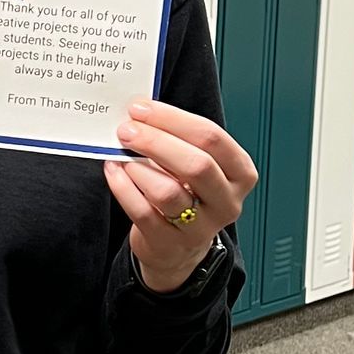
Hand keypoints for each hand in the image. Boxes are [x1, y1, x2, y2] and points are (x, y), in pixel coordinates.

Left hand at [106, 98, 257, 293]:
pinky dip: (123, 188)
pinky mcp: (170, 244)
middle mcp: (226, 202)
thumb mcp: (194, 163)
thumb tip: (140, 113)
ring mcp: (201, 228)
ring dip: (138, 167)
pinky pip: (143, 212)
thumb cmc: (186, 193)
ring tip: (121, 154)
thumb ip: (177, 139)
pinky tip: (114, 171)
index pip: (212, 138)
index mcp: (240, 173)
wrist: (176, 244)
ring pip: (168, 192)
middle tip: (127, 129)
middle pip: (196, 164)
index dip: (173, 119)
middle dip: (156, 141)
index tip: (142, 109)